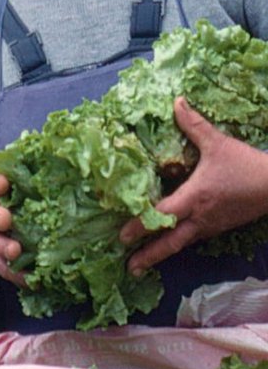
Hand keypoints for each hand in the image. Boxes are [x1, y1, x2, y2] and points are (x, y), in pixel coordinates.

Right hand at [0, 174, 24, 283]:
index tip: (5, 182)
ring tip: (15, 251)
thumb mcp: (14, 197)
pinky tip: (30, 279)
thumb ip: (29, 188)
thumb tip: (63, 169)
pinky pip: (4, 269)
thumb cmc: (10, 210)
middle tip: (6, 220)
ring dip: (4, 247)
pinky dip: (16, 275)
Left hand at [121, 97, 267, 274]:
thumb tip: (176, 101)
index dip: (141, 225)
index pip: (162, 215)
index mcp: (195, 197)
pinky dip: (178, 243)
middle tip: (129, 267)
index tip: (122, 236)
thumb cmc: (246, 165)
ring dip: (161, 253)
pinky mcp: (219, 227)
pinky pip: (193, 238)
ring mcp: (211, 226)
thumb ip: (193, 124)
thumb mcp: (218, 143)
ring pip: (182, 243)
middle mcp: (200, 217)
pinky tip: (169, 243)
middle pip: (171, 242)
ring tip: (142, 263)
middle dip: (149, 255)